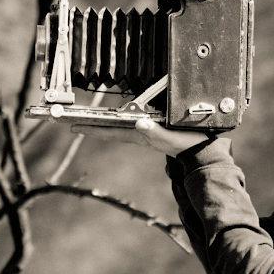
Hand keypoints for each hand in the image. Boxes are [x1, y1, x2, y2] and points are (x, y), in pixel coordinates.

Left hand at [71, 119, 212, 156]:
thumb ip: (155, 132)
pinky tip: (117, 121)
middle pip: (110, 130)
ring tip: (89, 123)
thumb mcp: (170, 138)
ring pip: (118, 129)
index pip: (111, 132)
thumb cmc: (186, 144)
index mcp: (140, 135)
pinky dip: (119, 123)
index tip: (74, 127)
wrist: (200, 152)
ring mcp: (145, 134)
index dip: (93, 129)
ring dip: (103, 126)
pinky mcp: (152, 132)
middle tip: (73, 124)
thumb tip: (139, 124)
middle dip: (92, 127)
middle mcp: (139, 134)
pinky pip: (130, 126)